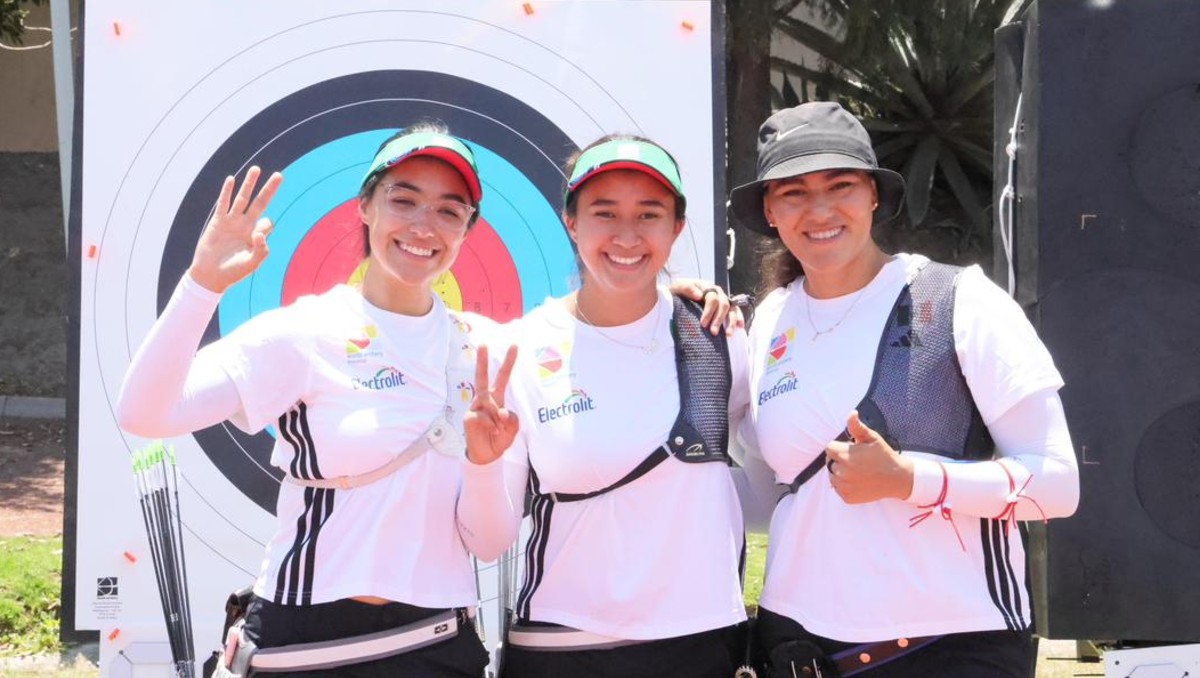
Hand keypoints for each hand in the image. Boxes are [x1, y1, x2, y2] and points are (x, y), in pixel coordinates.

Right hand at [188, 166, 282, 292]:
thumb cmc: (233, 272)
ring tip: (256, 169)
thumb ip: (261, 250)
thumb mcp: (251, 264)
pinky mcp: (218, 222)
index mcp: (255, 235)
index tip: (256, 238)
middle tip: (279, 175)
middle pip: (259, 203)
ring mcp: (231, 222)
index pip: (267, 223)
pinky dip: (226, 192)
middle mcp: (245, 225)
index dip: (265, 228)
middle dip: (269, 190)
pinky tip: (231, 179)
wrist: (210, 275)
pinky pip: (224, 203)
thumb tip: (260, 231)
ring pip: (242, 198)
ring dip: (249, 184)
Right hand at [464, 344, 518, 464]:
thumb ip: (511, 419)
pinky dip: (492, 425)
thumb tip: (502, 412)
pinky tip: (492, 432)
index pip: (502, 377)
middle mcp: (484, 400)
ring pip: (489, 403)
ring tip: (499, 430)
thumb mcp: (512, 429)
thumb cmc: (500, 439)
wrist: (486, 455)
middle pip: (482, 377)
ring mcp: (475, 407)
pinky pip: (484, 417)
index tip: (514, 346)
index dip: (508, 362)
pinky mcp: (469, 416)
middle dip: (481, 361)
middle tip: (482, 344)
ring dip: (498, 418)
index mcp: (497, 398)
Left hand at [667, 278, 745, 335]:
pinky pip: (736, 311)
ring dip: (731, 322)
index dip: (709, 312)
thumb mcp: (678, 287)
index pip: (712, 298)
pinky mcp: (725, 307)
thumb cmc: (678, 292)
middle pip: (723, 305)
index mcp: (706, 286)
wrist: (679, 296)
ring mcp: (722, 299)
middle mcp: (717, 292)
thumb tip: (699, 295)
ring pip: (732, 309)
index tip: (703, 324)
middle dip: (719, 320)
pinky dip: (739, 318)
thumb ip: (687, 288)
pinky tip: (740, 327)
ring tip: (728, 335)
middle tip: (713, 333)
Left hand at [825, 411, 913, 503]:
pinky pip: (838, 489)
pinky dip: (845, 485)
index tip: (851, 450)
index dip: (839, 447)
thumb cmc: (883, 455)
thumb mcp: (872, 438)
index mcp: (844, 455)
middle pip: (830, 462)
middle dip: (839, 459)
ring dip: (840, 472)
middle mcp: (841, 472)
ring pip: (833, 476)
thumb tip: (851, 413)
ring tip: (857, 471)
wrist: (897, 478)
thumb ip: (857, 426)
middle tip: (856, 461)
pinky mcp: (847, 497)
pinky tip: (858, 481)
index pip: (829, 448)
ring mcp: (843, 486)